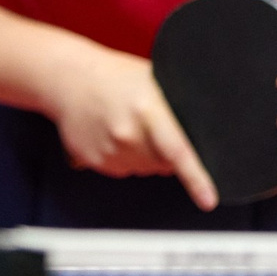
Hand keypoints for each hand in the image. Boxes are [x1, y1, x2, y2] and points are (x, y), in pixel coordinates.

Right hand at [42, 47, 217, 210]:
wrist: (68, 78)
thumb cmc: (114, 75)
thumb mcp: (153, 80)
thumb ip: (175, 107)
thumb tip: (200, 134)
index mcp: (147, 110)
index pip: (178, 151)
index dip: (196, 179)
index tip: (208, 200)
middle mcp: (128, 134)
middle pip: (163, 164)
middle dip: (166, 152)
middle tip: (150, 124)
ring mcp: (109, 151)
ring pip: (143, 168)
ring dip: (144, 154)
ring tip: (127, 123)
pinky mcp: (94, 162)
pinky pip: (123, 169)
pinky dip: (124, 156)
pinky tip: (112, 132)